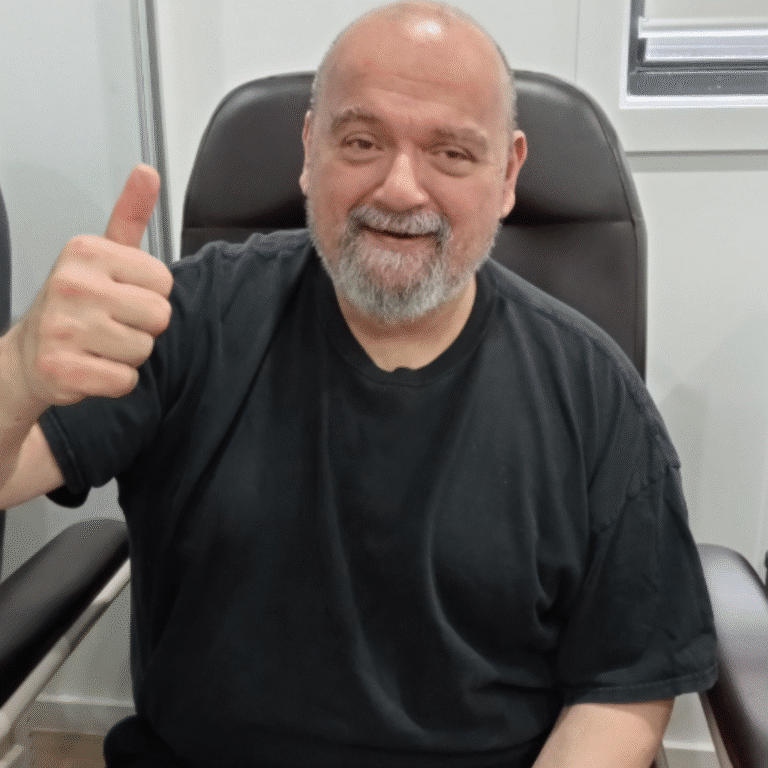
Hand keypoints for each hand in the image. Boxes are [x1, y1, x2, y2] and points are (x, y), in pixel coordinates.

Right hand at [13, 165, 172, 406]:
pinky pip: (124, 381)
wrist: (29, 355)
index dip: (149, 296)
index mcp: (86, 252)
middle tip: (110, 325)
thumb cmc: (77, 304)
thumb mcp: (103, 255)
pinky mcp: (61, 369)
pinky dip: (115, 381)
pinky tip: (91, 367)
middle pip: (159, 317)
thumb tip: (148, 171)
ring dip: (128, 355)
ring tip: (99, 344)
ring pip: (143, 351)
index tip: (118, 297)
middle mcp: (71, 284)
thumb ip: (130, 216)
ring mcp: (62, 328)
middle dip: (142, 327)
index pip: (164, 283)